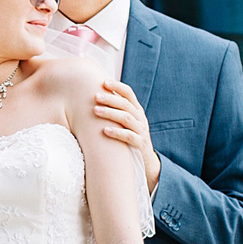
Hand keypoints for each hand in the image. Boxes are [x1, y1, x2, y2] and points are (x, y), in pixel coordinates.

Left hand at [94, 79, 161, 194]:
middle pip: (126, 105)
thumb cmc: (130, 138)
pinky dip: (117, 133)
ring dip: (110, 113)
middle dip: (110, 99)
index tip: (103, 82)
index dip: (117, 86)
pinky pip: (129, 137)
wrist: (147, 161)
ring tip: (95, 110)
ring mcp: (141, 131)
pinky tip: (104, 131)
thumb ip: (116, 111)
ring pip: (127, 119)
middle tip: (95, 96)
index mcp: (137, 110)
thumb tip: (95, 96)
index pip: (129, 93)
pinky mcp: (140, 145)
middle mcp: (140, 118)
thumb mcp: (126, 123)